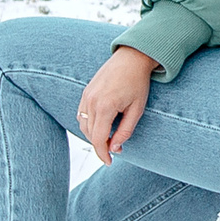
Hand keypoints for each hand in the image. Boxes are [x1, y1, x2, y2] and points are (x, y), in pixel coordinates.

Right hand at [78, 47, 156, 163]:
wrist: (132, 58)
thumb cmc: (138, 83)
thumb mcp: (137, 110)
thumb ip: (125, 131)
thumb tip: (115, 149)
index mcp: (105, 106)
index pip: (98, 139)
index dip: (103, 154)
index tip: (110, 162)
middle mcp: (91, 101)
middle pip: (89, 134)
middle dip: (100, 146)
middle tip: (114, 150)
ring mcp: (86, 96)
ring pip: (83, 125)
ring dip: (93, 135)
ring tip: (108, 139)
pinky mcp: (85, 92)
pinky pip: (81, 114)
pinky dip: (88, 124)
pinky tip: (101, 126)